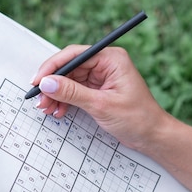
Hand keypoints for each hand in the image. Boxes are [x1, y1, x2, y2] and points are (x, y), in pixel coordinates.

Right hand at [32, 45, 168, 151]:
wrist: (152, 136)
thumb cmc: (137, 118)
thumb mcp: (101, 105)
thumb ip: (72, 93)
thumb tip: (47, 83)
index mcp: (111, 59)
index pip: (75, 55)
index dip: (53, 67)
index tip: (38, 80)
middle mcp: (106, 64)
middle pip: (70, 68)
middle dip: (53, 84)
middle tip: (39, 100)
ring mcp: (102, 77)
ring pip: (70, 80)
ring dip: (57, 94)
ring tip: (47, 109)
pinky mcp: (99, 90)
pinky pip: (76, 90)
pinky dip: (65, 100)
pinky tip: (58, 111)